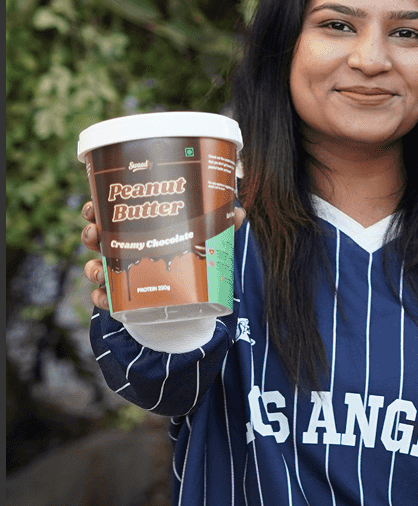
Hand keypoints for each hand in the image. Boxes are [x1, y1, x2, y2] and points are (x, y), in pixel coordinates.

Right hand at [80, 199, 245, 311]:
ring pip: (94, 268)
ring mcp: (118, 275)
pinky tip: (104, 297)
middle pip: (96, 238)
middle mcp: (122, 249)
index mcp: (136, 228)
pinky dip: (101, 298)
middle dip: (90, 234)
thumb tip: (238, 212)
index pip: (108, 213)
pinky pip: (104, 299)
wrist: (189, 297)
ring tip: (99, 268)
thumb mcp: (205, 240)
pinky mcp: (122, 299)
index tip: (93, 206)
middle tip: (94, 233)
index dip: (95, 209)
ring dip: (91, 267)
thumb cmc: (190, 258)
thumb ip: (218, 226)